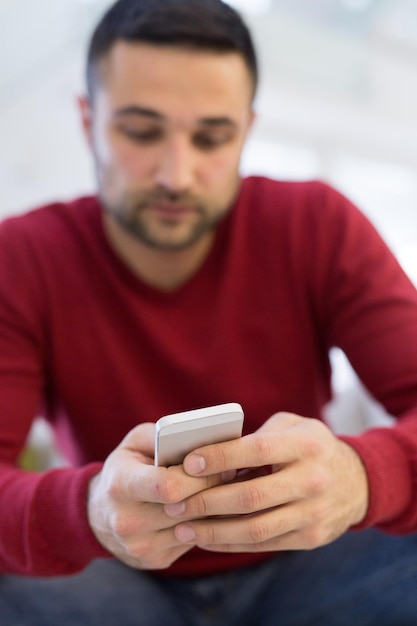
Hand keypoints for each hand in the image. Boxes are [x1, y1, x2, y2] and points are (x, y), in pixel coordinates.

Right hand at [87, 423, 222, 569]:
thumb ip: (164, 437)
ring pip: (194, 527)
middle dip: (212, 489)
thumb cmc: (127, 467)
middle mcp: (127, 521)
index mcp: (121, 485)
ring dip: (214, 509)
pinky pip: (192, 541)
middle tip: (232, 473)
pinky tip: (210, 508)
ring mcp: (139, 546)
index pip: (167, 486)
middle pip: (186, 507)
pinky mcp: (154, 560)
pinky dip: (205, 525)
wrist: (99, 511)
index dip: (198, 475)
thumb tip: (204, 444)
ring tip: (227, 489)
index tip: (218, 463)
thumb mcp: (137, 442)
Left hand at [164, 412, 368, 552]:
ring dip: (213, 531)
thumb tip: (212, 452)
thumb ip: (258, 435)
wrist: (358, 481)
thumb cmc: (311, 446)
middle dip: (206, 501)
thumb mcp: (293, 427)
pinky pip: (263, 545)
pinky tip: (206, 538)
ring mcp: (313, 513)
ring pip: (254, 528)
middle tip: (174, 503)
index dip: (219, 457)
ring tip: (182, 527)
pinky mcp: (310, 538)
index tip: (187, 463)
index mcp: (306, 445)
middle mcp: (312, 480)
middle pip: (250, 496)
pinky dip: (231, 543)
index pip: (256, 451)